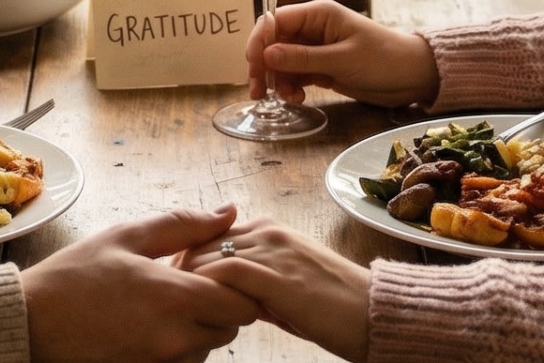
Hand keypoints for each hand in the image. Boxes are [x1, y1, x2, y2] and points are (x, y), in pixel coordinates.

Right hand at [23, 206, 259, 362]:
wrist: (31, 322)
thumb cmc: (75, 275)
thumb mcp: (126, 236)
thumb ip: (184, 225)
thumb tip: (230, 213)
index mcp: (175, 296)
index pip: (243, 302)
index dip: (235, 283)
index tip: (210, 268)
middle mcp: (176, 336)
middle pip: (231, 327)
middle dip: (219, 304)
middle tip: (188, 282)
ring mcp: (162, 362)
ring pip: (208, 346)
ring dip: (200, 326)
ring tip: (165, 303)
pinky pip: (183, 361)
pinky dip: (179, 344)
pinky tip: (152, 323)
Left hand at [179, 218, 370, 362]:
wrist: (371, 312)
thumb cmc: (333, 306)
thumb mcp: (287, 286)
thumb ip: (255, 283)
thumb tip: (225, 294)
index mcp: (269, 230)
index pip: (209, 234)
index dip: (188, 260)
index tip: (177, 287)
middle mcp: (268, 232)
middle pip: (201, 242)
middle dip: (181, 271)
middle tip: (171, 301)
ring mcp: (273, 250)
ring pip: (208, 254)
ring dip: (190, 282)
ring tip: (182, 309)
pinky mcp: (277, 275)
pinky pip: (226, 272)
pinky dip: (208, 288)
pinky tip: (203, 310)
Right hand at [248, 0, 439, 106]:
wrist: (413, 77)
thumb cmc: (383, 60)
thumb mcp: (342, 60)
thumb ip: (302, 58)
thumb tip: (266, 56)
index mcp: (318, 14)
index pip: (275, 20)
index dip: (259, 41)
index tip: (253, 66)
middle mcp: (313, 28)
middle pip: (274, 42)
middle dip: (263, 65)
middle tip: (258, 91)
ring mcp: (316, 48)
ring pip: (282, 61)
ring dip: (278, 80)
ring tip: (288, 99)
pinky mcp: (321, 67)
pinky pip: (295, 74)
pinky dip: (291, 86)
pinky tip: (297, 98)